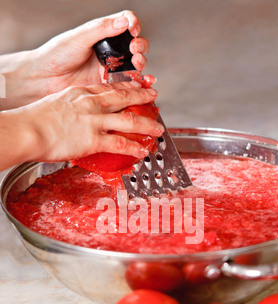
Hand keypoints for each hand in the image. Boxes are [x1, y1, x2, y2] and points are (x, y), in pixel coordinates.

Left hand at [0, 11, 149, 109]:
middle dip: (140, 47)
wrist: (46, 80)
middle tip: (134, 50)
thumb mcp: (80, 37)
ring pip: (135, 65)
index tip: (133, 30)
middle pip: (135, 45)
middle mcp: (109, 51)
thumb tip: (124, 20)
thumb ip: (103, 28)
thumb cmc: (57, 55)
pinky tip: (142, 83)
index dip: (134, 24)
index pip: (126, 23)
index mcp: (103, 34)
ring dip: (142, 64)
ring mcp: (111, 69)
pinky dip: (139, 84)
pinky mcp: (110, 87)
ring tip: (138, 65)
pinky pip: (129, 85)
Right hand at [0, 81, 162, 170]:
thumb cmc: (35, 120)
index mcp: (81, 92)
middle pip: (124, 98)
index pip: (110, 87)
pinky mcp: (94, 139)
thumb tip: (77, 120)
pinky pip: (121, 143)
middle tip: (154, 96)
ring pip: (129, 121)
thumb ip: (72, 109)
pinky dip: (135, 147)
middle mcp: (92, 103)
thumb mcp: (57, 104)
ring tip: (158, 129)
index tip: (136, 87)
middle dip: (142, 97)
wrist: (28, 130)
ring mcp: (95, 121)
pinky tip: (143, 150)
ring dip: (147, 125)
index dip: (127, 87)